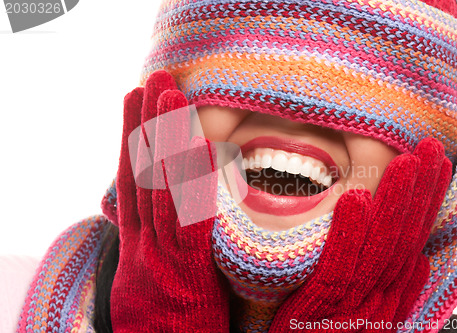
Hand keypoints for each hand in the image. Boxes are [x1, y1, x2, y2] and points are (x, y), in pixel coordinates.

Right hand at [111, 70, 229, 331]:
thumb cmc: (163, 327)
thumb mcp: (149, 283)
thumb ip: (156, 248)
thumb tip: (158, 218)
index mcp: (138, 245)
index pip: (133, 181)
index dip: (133, 139)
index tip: (135, 100)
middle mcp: (145, 242)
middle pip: (145, 175)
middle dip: (148, 125)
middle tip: (154, 79)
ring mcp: (162, 253)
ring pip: (163, 188)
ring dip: (167, 140)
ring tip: (169, 96)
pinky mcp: (187, 270)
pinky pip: (192, 220)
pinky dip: (194, 181)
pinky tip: (200, 146)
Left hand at [269, 138, 451, 331]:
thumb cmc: (324, 331)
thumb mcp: (364, 309)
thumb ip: (391, 287)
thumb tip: (420, 263)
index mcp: (389, 293)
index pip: (414, 238)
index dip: (428, 201)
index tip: (437, 165)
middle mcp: (381, 297)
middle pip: (406, 238)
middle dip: (421, 192)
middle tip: (431, 150)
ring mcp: (357, 304)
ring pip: (382, 248)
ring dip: (395, 203)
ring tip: (404, 163)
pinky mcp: (326, 309)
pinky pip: (340, 268)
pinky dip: (351, 233)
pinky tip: (357, 199)